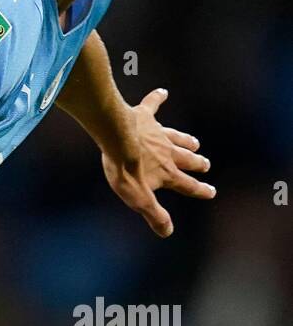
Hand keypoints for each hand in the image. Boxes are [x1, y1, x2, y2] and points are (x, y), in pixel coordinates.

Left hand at [101, 88, 215, 237]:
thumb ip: (154, 214)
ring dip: (186, 140)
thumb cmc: (125, 170)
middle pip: (186, 159)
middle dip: (197, 163)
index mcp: (167, 173)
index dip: (200, 190)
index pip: (188, 185)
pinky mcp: (144, 116)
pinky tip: (162, 92)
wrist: (116, 138)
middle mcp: (168, 152)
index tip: (211, 192)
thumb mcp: (139, 199)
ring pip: (176, 137)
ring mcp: (157, 133)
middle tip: (205, 164)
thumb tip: (167, 233)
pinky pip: (152, 105)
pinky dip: (157, 99)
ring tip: (194, 142)